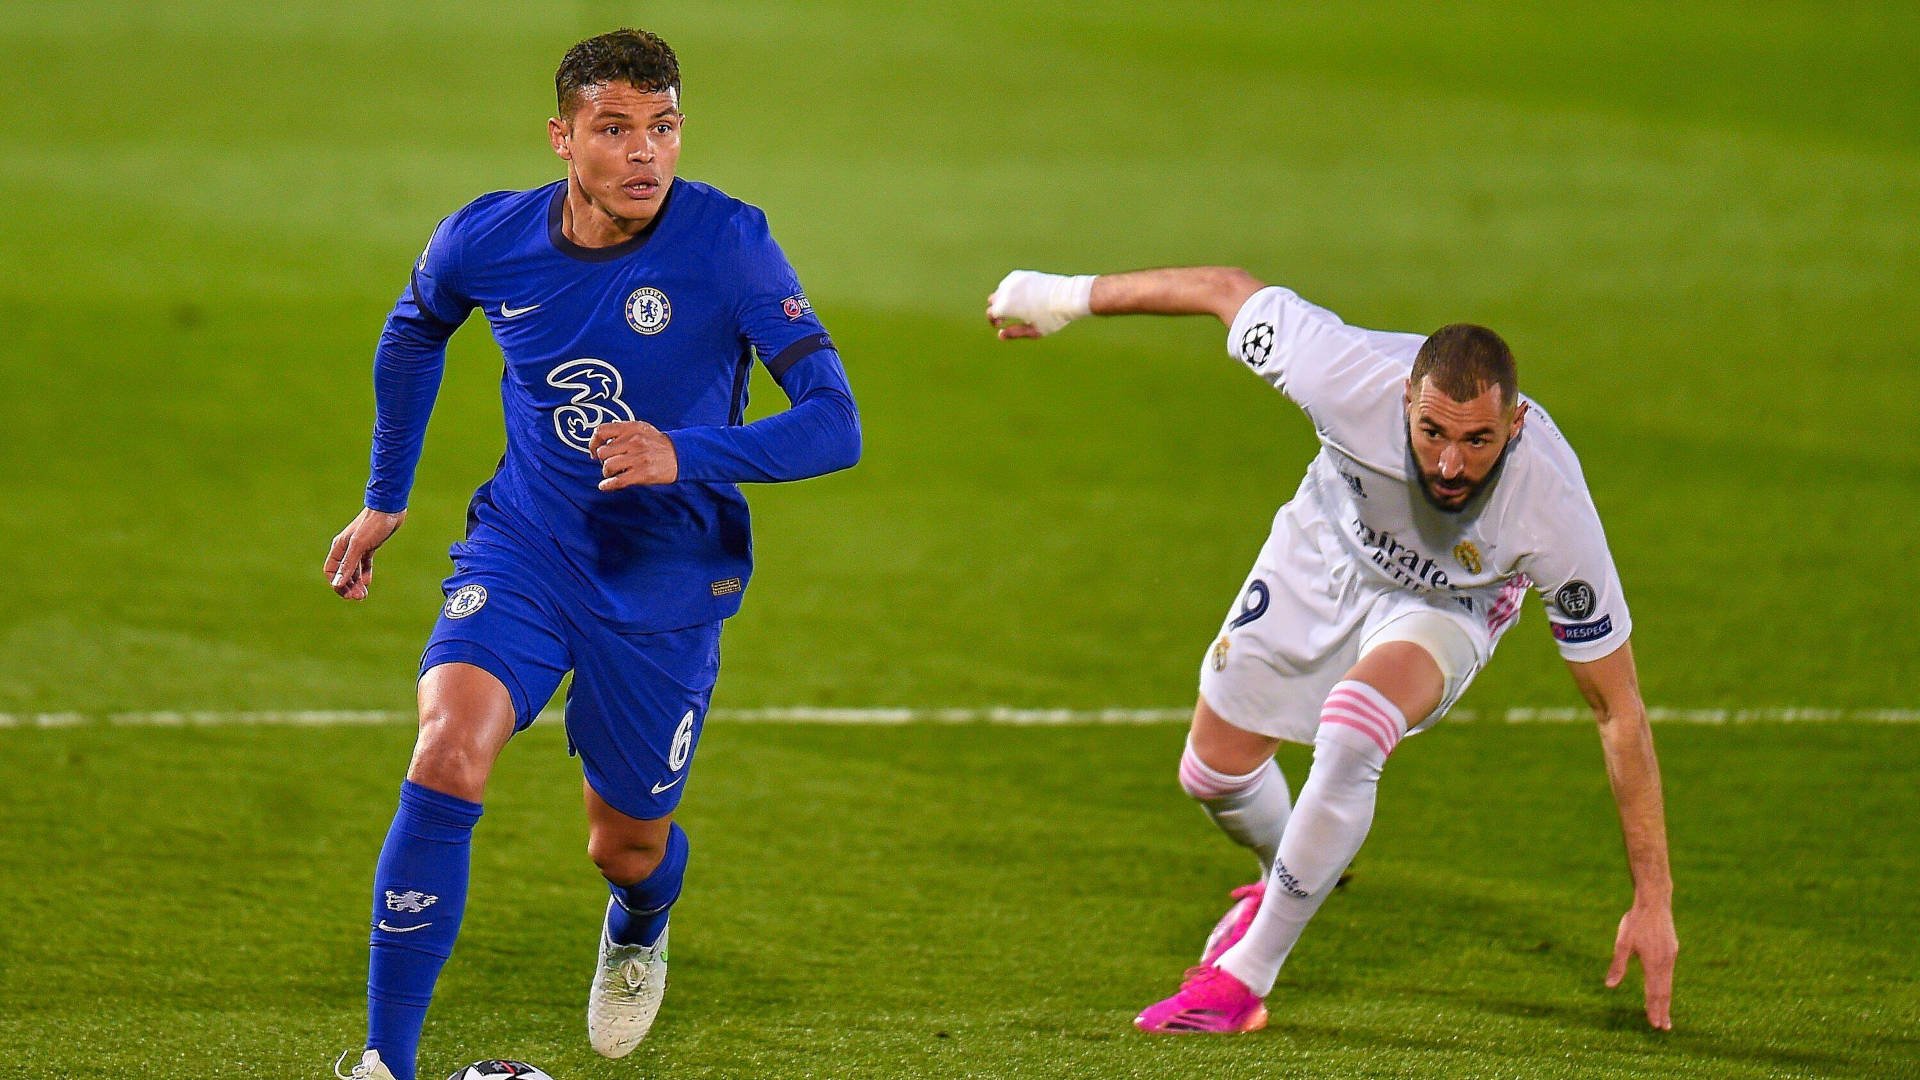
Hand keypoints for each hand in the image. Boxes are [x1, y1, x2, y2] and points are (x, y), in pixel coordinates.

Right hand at [324, 507, 406, 600]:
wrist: (389, 508)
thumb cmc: (373, 524)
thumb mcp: (359, 546)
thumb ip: (348, 565)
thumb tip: (337, 583)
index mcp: (339, 547)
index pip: (331, 570)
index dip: (337, 583)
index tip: (347, 595)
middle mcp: (346, 548)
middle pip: (343, 572)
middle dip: (349, 586)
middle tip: (359, 597)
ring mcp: (358, 547)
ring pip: (354, 569)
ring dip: (357, 582)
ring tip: (364, 595)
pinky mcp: (370, 546)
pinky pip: (364, 563)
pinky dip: (365, 573)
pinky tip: (368, 582)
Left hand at [590, 420, 677, 489]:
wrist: (681, 454)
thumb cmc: (657, 444)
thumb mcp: (641, 429)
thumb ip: (622, 432)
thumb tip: (601, 443)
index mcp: (631, 428)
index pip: (601, 431)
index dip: (593, 442)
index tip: (593, 451)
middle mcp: (634, 441)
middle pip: (603, 452)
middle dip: (603, 460)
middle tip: (611, 463)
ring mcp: (638, 457)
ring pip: (608, 466)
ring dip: (608, 472)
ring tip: (615, 473)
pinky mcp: (643, 473)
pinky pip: (618, 480)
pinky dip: (608, 485)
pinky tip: (605, 486)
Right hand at [986, 270, 1092, 339]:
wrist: (1067, 297)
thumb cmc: (1052, 317)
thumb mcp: (1034, 331)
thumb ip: (1015, 333)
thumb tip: (1000, 335)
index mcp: (1006, 307)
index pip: (991, 313)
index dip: (994, 321)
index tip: (1000, 325)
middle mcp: (1006, 291)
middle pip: (993, 301)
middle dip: (997, 309)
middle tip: (1006, 317)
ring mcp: (1014, 281)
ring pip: (1000, 290)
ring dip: (1003, 298)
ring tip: (1015, 306)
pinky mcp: (1022, 274)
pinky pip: (1009, 282)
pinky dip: (1011, 289)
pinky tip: (1021, 296)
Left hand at [1607, 901, 1677, 1029]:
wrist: (1654, 902)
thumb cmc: (1635, 921)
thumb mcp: (1622, 943)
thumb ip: (1617, 965)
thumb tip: (1609, 986)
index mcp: (1653, 963)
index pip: (1654, 992)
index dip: (1654, 1009)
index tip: (1655, 1025)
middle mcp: (1665, 963)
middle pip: (1664, 992)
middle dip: (1663, 1011)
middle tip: (1663, 1028)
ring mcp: (1671, 956)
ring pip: (1668, 983)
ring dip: (1666, 1000)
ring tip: (1666, 1014)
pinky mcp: (1672, 949)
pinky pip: (1669, 973)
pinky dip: (1667, 986)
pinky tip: (1664, 989)